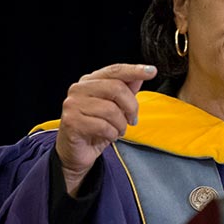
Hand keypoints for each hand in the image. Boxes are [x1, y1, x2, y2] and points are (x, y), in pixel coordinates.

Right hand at [55, 63, 156, 194]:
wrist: (77, 153)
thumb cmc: (96, 129)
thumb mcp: (116, 108)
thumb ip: (126, 91)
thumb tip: (140, 76)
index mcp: (90, 81)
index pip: (115, 70)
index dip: (134, 70)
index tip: (152, 71)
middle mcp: (79, 89)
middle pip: (116, 88)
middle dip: (131, 107)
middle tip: (133, 120)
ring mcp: (73, 104)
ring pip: (111, 109)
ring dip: (121, 124)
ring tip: (119, 130)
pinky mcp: (71, 121)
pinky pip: (103, 126)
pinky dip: (112, 134)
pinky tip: (109, 136)